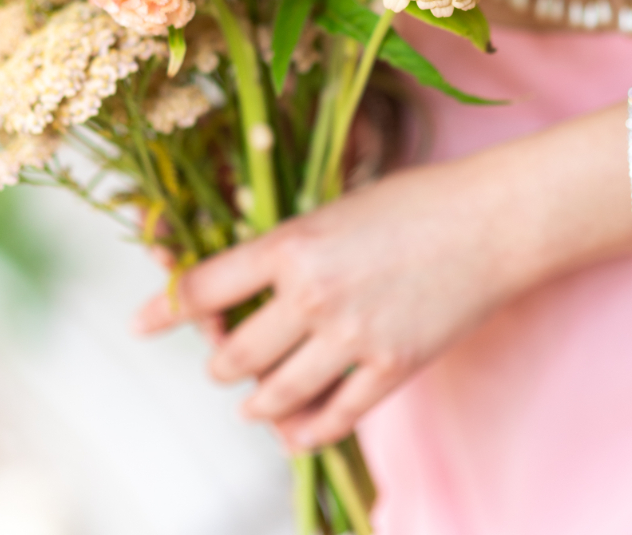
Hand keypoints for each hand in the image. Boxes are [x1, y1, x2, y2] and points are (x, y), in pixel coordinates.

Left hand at [134, 104, 631, 448]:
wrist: (489, 220)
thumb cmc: (411, 202)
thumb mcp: (335, 209)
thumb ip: (288, 251)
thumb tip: (246, 286)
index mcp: (291, 242)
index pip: (205, 287)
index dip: (167, 307)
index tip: (142, 323)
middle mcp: (311, 294)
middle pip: (232, 354)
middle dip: (219, 361)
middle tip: (221, 358)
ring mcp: (351, 337)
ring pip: (272, 395)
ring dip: (253, 401)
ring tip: (252, 400)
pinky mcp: (391, 369)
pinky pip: (330, 418)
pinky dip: (302, 430)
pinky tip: (292, 429)